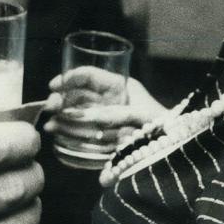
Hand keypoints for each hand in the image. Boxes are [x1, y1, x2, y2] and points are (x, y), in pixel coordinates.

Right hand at [43, 70, 168, 148]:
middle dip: (62, 99)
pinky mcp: (105, 134)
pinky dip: (69, 130)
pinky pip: (83, 128)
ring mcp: (107, 116)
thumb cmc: (163, 125)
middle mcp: (111, 99)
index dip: (70, 77)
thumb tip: (89, 117)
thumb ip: (115, 115)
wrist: (174, 149)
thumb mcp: (139, 114)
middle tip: (50, 107)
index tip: (54, 86)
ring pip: (78, 111)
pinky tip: (58, 133)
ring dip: (62, 116)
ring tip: (50, 125)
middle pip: (80, 93)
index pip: (90, 75)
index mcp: (120, 86)